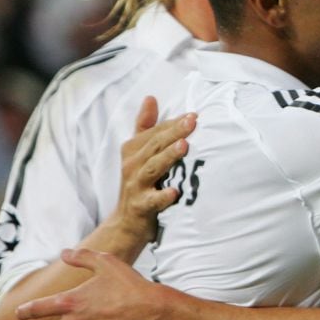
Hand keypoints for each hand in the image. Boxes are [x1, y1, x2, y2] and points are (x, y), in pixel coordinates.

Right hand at [102, 97, 196, 254]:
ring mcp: (136, 186)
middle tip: (193, 122)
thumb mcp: (137, 153)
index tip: (194, 115)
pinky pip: (152, 201)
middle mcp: (132, 165)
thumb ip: (145, 126)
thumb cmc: (138, 182)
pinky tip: (175, 192)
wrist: (126, 222)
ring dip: (168, 157)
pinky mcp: (141, 207)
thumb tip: (150, 97)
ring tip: (184, 146)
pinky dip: (163, 196)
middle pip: (154, 146)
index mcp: (133, 150)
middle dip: (173, 133)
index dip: (173, 123)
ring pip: (153, 168)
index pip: (155, 132)